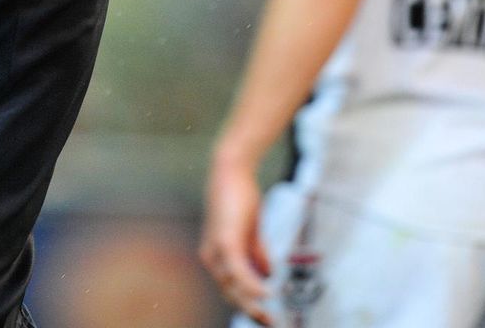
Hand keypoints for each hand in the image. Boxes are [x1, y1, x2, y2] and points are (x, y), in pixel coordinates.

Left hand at [199, 152, 273, 324]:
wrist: (232, 171)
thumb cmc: (240, 197)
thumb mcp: (250, 231)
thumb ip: (257, 253)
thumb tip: (269, 274)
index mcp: (216, 256)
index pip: (230, 289)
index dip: (248, 305)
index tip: (267, 316)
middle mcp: (212, 257)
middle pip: (230, 294)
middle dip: (251, 311)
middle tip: (272, 322)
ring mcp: (217, 250)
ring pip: (234, 287)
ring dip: (253, 303)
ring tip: (271, 313)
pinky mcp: (225, 241)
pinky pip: (238, 272)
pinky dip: (252, 285)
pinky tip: (267, 293)